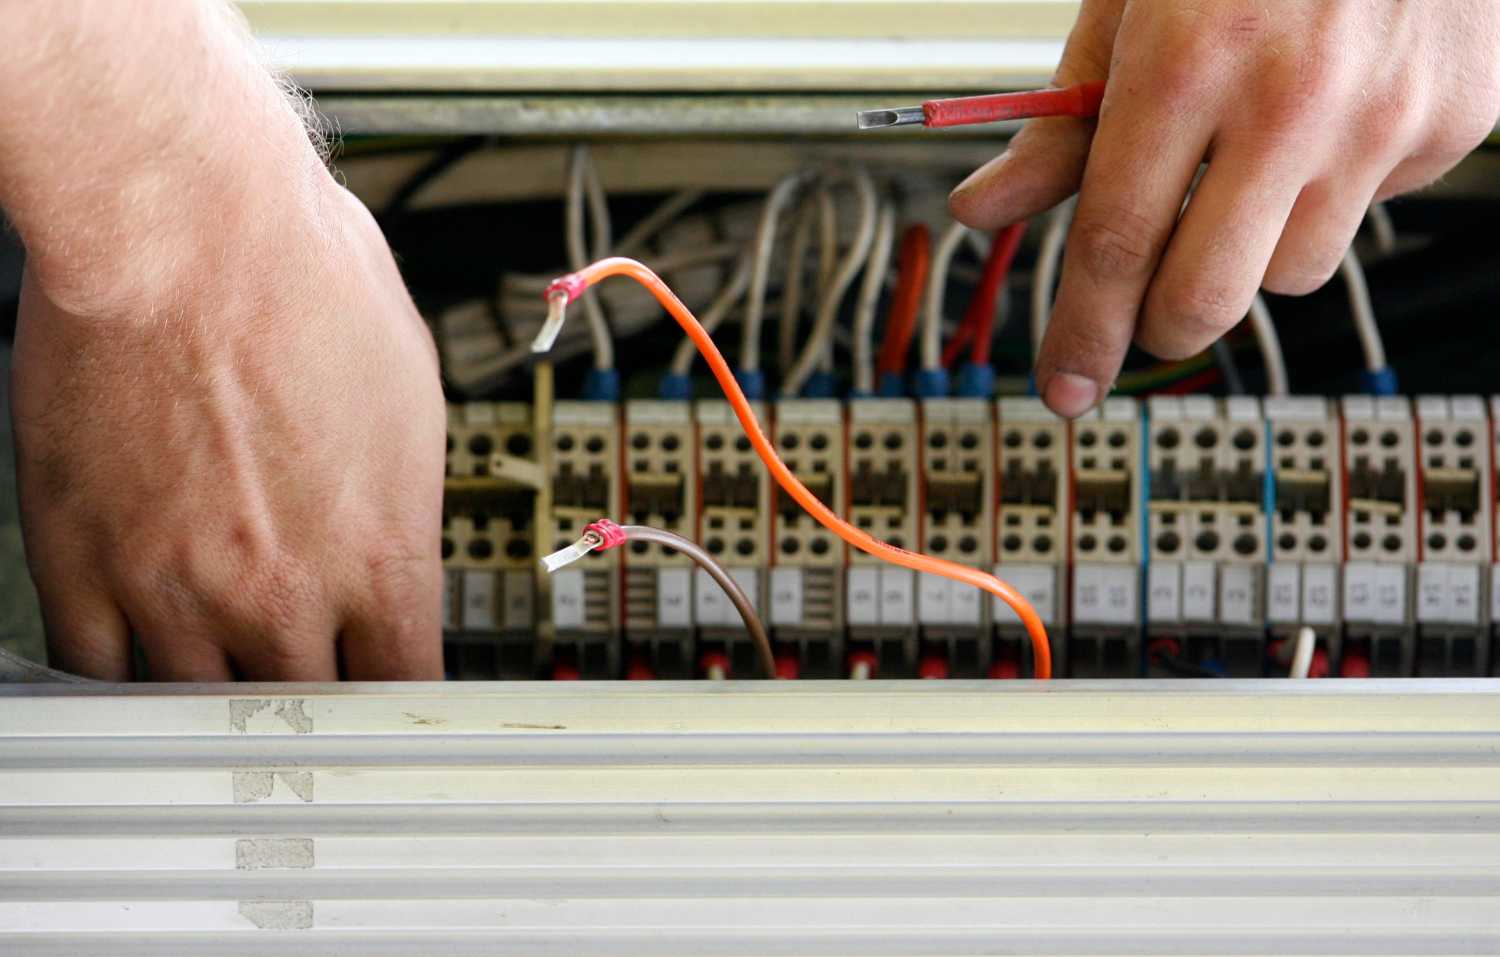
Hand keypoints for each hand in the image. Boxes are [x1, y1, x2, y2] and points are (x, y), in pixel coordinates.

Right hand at [11, 180, 446, 679]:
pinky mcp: (82, 562)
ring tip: (219, 660)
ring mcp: (174, 588)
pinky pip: (96, 670)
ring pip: (197, 708)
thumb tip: (394, 545)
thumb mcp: (416, 400)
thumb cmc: (307, 283)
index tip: (384, 699)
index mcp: (379, 557)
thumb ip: (402, 505)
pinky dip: (120, 674)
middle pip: (302, 714)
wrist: (188, 227)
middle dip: (307, 700)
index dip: (396, 702)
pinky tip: (139, 653)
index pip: (403, 689)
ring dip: (213, 694)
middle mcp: (280, 592)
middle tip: (298, 678)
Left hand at [950, 0, 1499, 416]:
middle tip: (1146, 307)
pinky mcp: (1455, 125)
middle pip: (1204, 298)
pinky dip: (1331, 192)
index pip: (1117, 243)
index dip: (1082, 332)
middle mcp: (1294, 99)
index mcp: (1191, 58)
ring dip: (1250, 250)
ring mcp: (1386, 117)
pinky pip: (1368, 214)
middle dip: (1159, 324)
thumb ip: (1062, 122)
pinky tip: (1327, 121)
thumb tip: (985, 209)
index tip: (1064, 384)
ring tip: (1250, 161)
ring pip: (1290, 274)